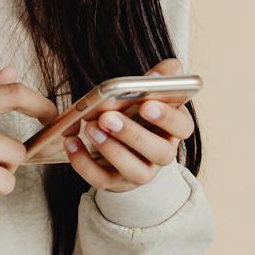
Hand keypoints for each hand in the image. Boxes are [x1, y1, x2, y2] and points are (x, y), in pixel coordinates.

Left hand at [64, 57, 193, 193]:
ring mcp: (141, 172)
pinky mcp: (116, 183)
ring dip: (110, 149)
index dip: (167, 117)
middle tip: (107, 116)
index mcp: (174, 129)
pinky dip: (84, 163)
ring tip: (89, 127)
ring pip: (133, 170)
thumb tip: (162, 71)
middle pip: (159, 152)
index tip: (146, 104)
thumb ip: (161, 78)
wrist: (125, 146)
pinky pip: (101, 180)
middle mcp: (162, 154)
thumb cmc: (139, 114)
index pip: (183, 126)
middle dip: (132, 134)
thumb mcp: (151, 94)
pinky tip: (71, 142)